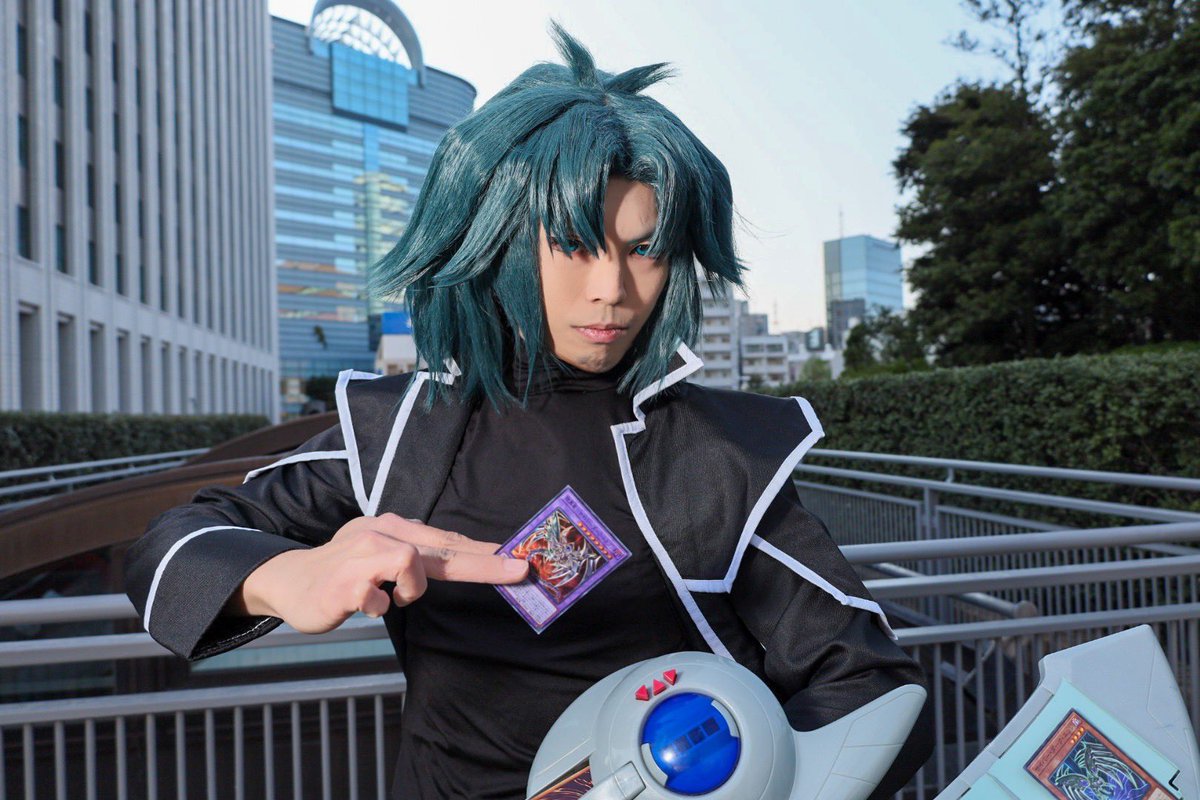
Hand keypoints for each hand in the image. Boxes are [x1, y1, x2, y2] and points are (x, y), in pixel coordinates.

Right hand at [233, 513, 528, 633]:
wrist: (290, 581)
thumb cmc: (345, 569)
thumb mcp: (384, 552)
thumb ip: (420, 555)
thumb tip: (467, 555)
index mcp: (396, 528)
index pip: (450, 541)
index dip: (487, 552)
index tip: (520, 560)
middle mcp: (382, 534)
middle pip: (444, 549)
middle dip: (485, 563)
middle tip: (519, 570)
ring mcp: (362, 556)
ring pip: (412, 565)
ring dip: (409, 590)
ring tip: (386, 598)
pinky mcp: (345, 583)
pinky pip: (377, 598)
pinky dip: (378, 606)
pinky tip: (363, 605)